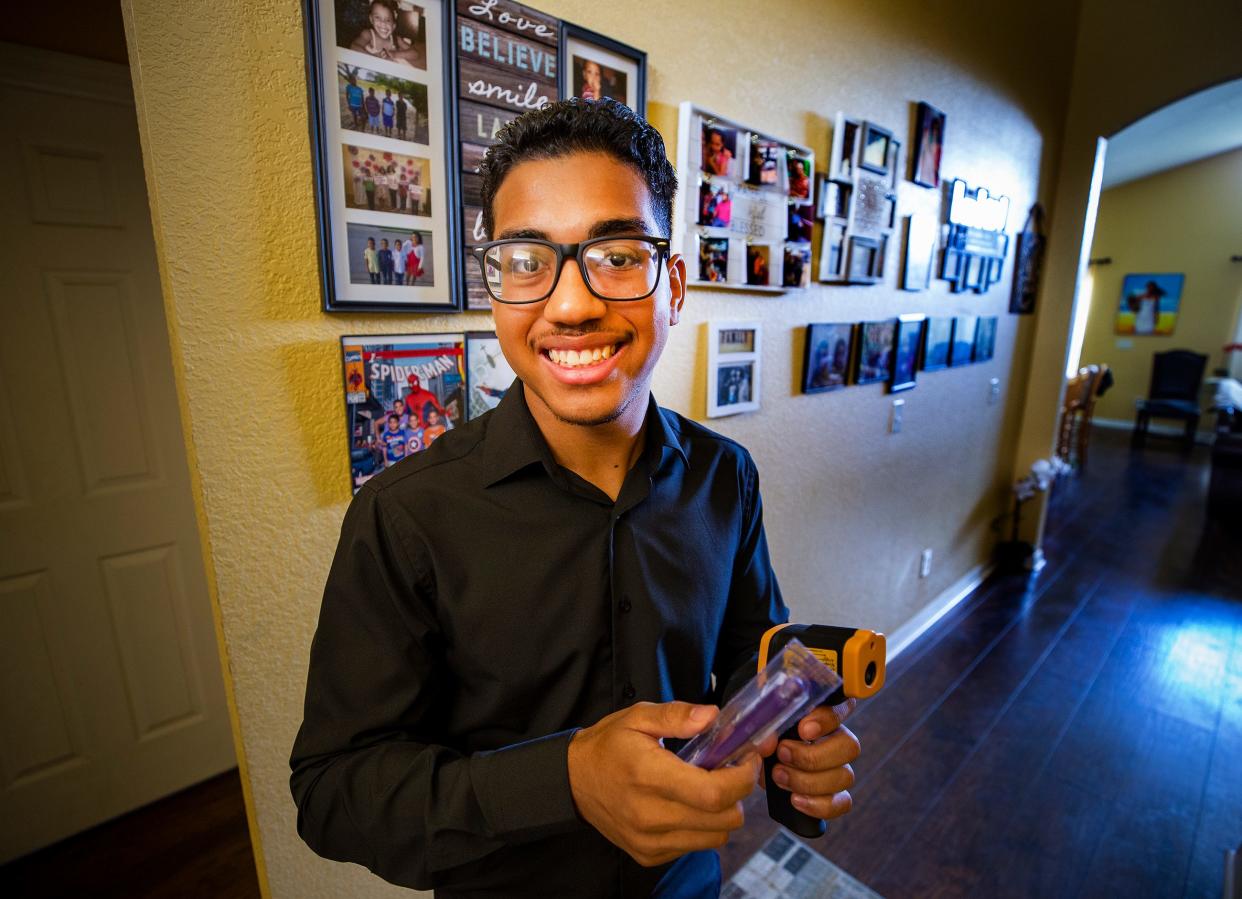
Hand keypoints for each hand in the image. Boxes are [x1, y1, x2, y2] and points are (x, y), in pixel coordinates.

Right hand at [567, 701, 758, 866]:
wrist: (572, 782)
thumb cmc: (608, 746)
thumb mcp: (638, 717)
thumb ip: (677, 715)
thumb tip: (712, 716)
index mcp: (650, 776)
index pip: (713, 793)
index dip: (742, 778)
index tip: (747, 759)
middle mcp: (651, 815)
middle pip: (723, 820)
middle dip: (737, 794)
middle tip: (730, 771)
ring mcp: (649, 840)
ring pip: (715, 838)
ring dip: (722, 813)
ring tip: (709, 788)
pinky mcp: (648, 854)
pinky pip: (694, 847)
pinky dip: (701, 828)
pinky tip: (688, 805)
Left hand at [767, 699, 859, 819]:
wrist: (755, 765)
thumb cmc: (761, 738)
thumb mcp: (759, 726)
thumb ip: (764, 727)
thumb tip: (770, 741)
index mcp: (822, 713)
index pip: (841, 707)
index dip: (826, 719)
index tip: (803, 729)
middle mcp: (836, 738)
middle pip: (849, 746)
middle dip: (813, 756)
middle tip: (782, 754)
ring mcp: (839, 768)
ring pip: (845, 776)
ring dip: (808, 781)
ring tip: (779, 776)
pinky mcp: (835, 795)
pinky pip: (841, 803)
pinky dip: (818, 804)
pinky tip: (795, 800)